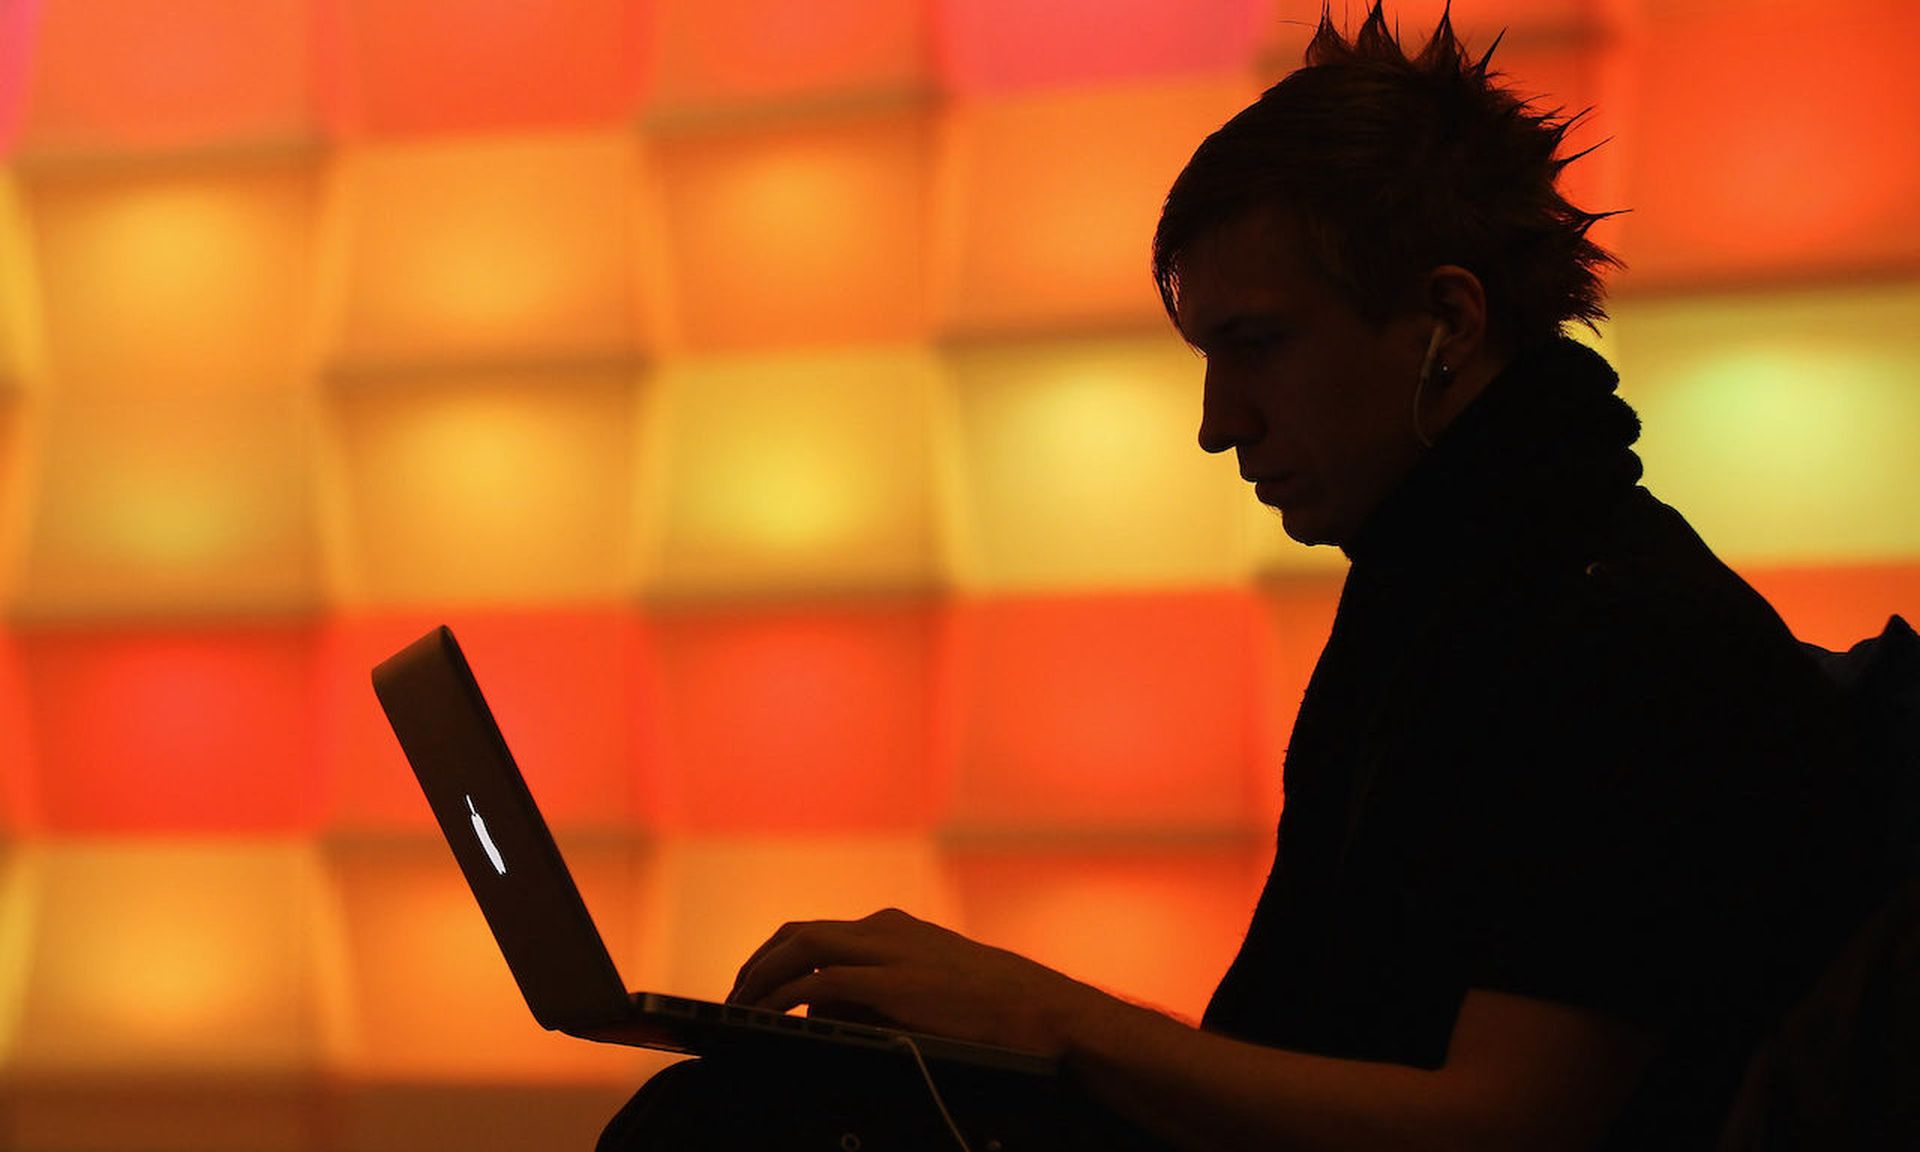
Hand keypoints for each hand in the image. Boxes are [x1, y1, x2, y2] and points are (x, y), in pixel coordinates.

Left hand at [727, 907, 1108, 1056]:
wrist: (1043, 1010)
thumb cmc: (991, 1008)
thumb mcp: (926, 989)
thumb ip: (874, 994)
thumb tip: (820, 1011)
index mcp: (892, 927)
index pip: (816, 932)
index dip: (775, 957)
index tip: (753, 985)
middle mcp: (884, 928)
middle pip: (798, 933)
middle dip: (757, 964)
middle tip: (734, 1000)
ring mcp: (889, 950)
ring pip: (802, 946)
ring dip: (763, 975)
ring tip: (741, 1009)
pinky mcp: (895, 982)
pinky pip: (822, 981)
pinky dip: (787, 996)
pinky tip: (772, 1017)